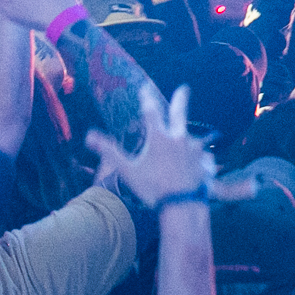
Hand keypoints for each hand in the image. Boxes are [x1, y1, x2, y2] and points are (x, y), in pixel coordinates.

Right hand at [87, 82, 213, 206]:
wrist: (182, 206)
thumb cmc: (152, 188)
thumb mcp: (128, 170)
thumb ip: (109, 151)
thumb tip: (89, 136)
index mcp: (160, 137)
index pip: (151, 111)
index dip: (146, 98)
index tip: (144, 88)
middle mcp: (180, 138)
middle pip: (179, 113)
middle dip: (181, 98)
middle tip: (184, 88)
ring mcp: (195, 149)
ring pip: (189, 137)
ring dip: (185, 136)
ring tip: (181, 141)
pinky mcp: (205, 161)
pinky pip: (201, 154)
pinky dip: (196, 155)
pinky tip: (194, 161)